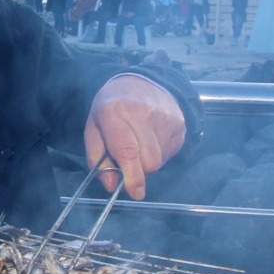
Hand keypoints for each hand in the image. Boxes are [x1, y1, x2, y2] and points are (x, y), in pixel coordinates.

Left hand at [83, 75, 186, 200]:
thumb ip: (97, 159)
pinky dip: (160, 153)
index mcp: (115, 113)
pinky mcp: (180, 124)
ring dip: (148, 161)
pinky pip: (170, 153)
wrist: (142, 81)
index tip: (135, 192)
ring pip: (160, 160)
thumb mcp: (94, 128)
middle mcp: (143, 114)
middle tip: (128, 158)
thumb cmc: (112, 107)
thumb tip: (111, 185)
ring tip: (139, 143)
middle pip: (148, 162)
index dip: (132, 176)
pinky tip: (151, 138)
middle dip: (137, 169)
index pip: (127, 151)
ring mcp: (166, 118)